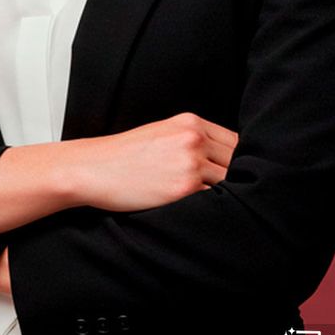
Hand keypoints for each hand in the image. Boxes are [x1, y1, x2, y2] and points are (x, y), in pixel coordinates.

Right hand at [64, 112, 238, 212]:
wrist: (93, 168)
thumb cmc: (125, 156)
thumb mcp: (163, 133)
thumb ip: (193, 140)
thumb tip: (225, 161)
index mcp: (191, 122)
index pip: (236, 141)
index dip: (241, 161)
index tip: (240, 175)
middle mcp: (194, 138)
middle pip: (238, 161)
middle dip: (238, 178)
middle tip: (236, 194)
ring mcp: (190, 163)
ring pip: (230, 182)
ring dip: (228, 194)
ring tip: (223, 207)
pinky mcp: (183, 188)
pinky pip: (214, 200)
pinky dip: (214, 208)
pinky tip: (206, 212)